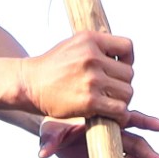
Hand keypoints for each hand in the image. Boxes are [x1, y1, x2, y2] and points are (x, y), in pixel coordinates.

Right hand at [18, 28, 135, 122]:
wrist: (29, 84)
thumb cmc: (52, 67)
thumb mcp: (74, 45)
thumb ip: (97, 47)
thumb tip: (123, 56)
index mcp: (90, 40)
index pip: (127, 47)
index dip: (128, 60)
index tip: (118, 69)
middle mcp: (92, 57)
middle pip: (129, 73)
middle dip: (122, 84)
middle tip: (110, 91)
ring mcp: (91, 79)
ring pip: (127, 92)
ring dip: (122, 101)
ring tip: (109, 103)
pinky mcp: (90, 101)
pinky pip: (120, 109)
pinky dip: (121, 116)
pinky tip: (114, 117)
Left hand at [36, 114, 158, 157]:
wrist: (54, 134)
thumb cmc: (55, 124)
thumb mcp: (51, 130)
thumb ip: (51, 140)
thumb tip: (43, 153)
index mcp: (105, 121)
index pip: (129, 119)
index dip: (146, 122)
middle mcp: (114, 135)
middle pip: (137, 145)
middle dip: (150, 155)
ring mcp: (114, 151)